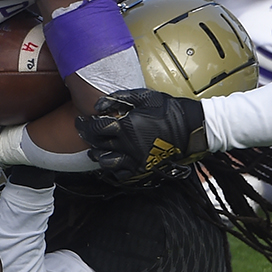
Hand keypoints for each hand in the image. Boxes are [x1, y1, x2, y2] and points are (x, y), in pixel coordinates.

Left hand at [76, 88, 207, 183]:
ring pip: (106, 162)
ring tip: (96, 148)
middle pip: (98, 145)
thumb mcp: (144, 97)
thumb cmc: (169, 109)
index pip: (96, 128)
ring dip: (98, 155)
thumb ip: (119, 98)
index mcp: (127, 126)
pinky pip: (121, 174)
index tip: (80, 121)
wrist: (191, 128)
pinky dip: (113, 168)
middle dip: (88, 138)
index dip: (85, 125)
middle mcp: (128, 145)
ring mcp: (135, 159)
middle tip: (85, 132)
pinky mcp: (143, 168)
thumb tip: (98, 105)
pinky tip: (112, 159)